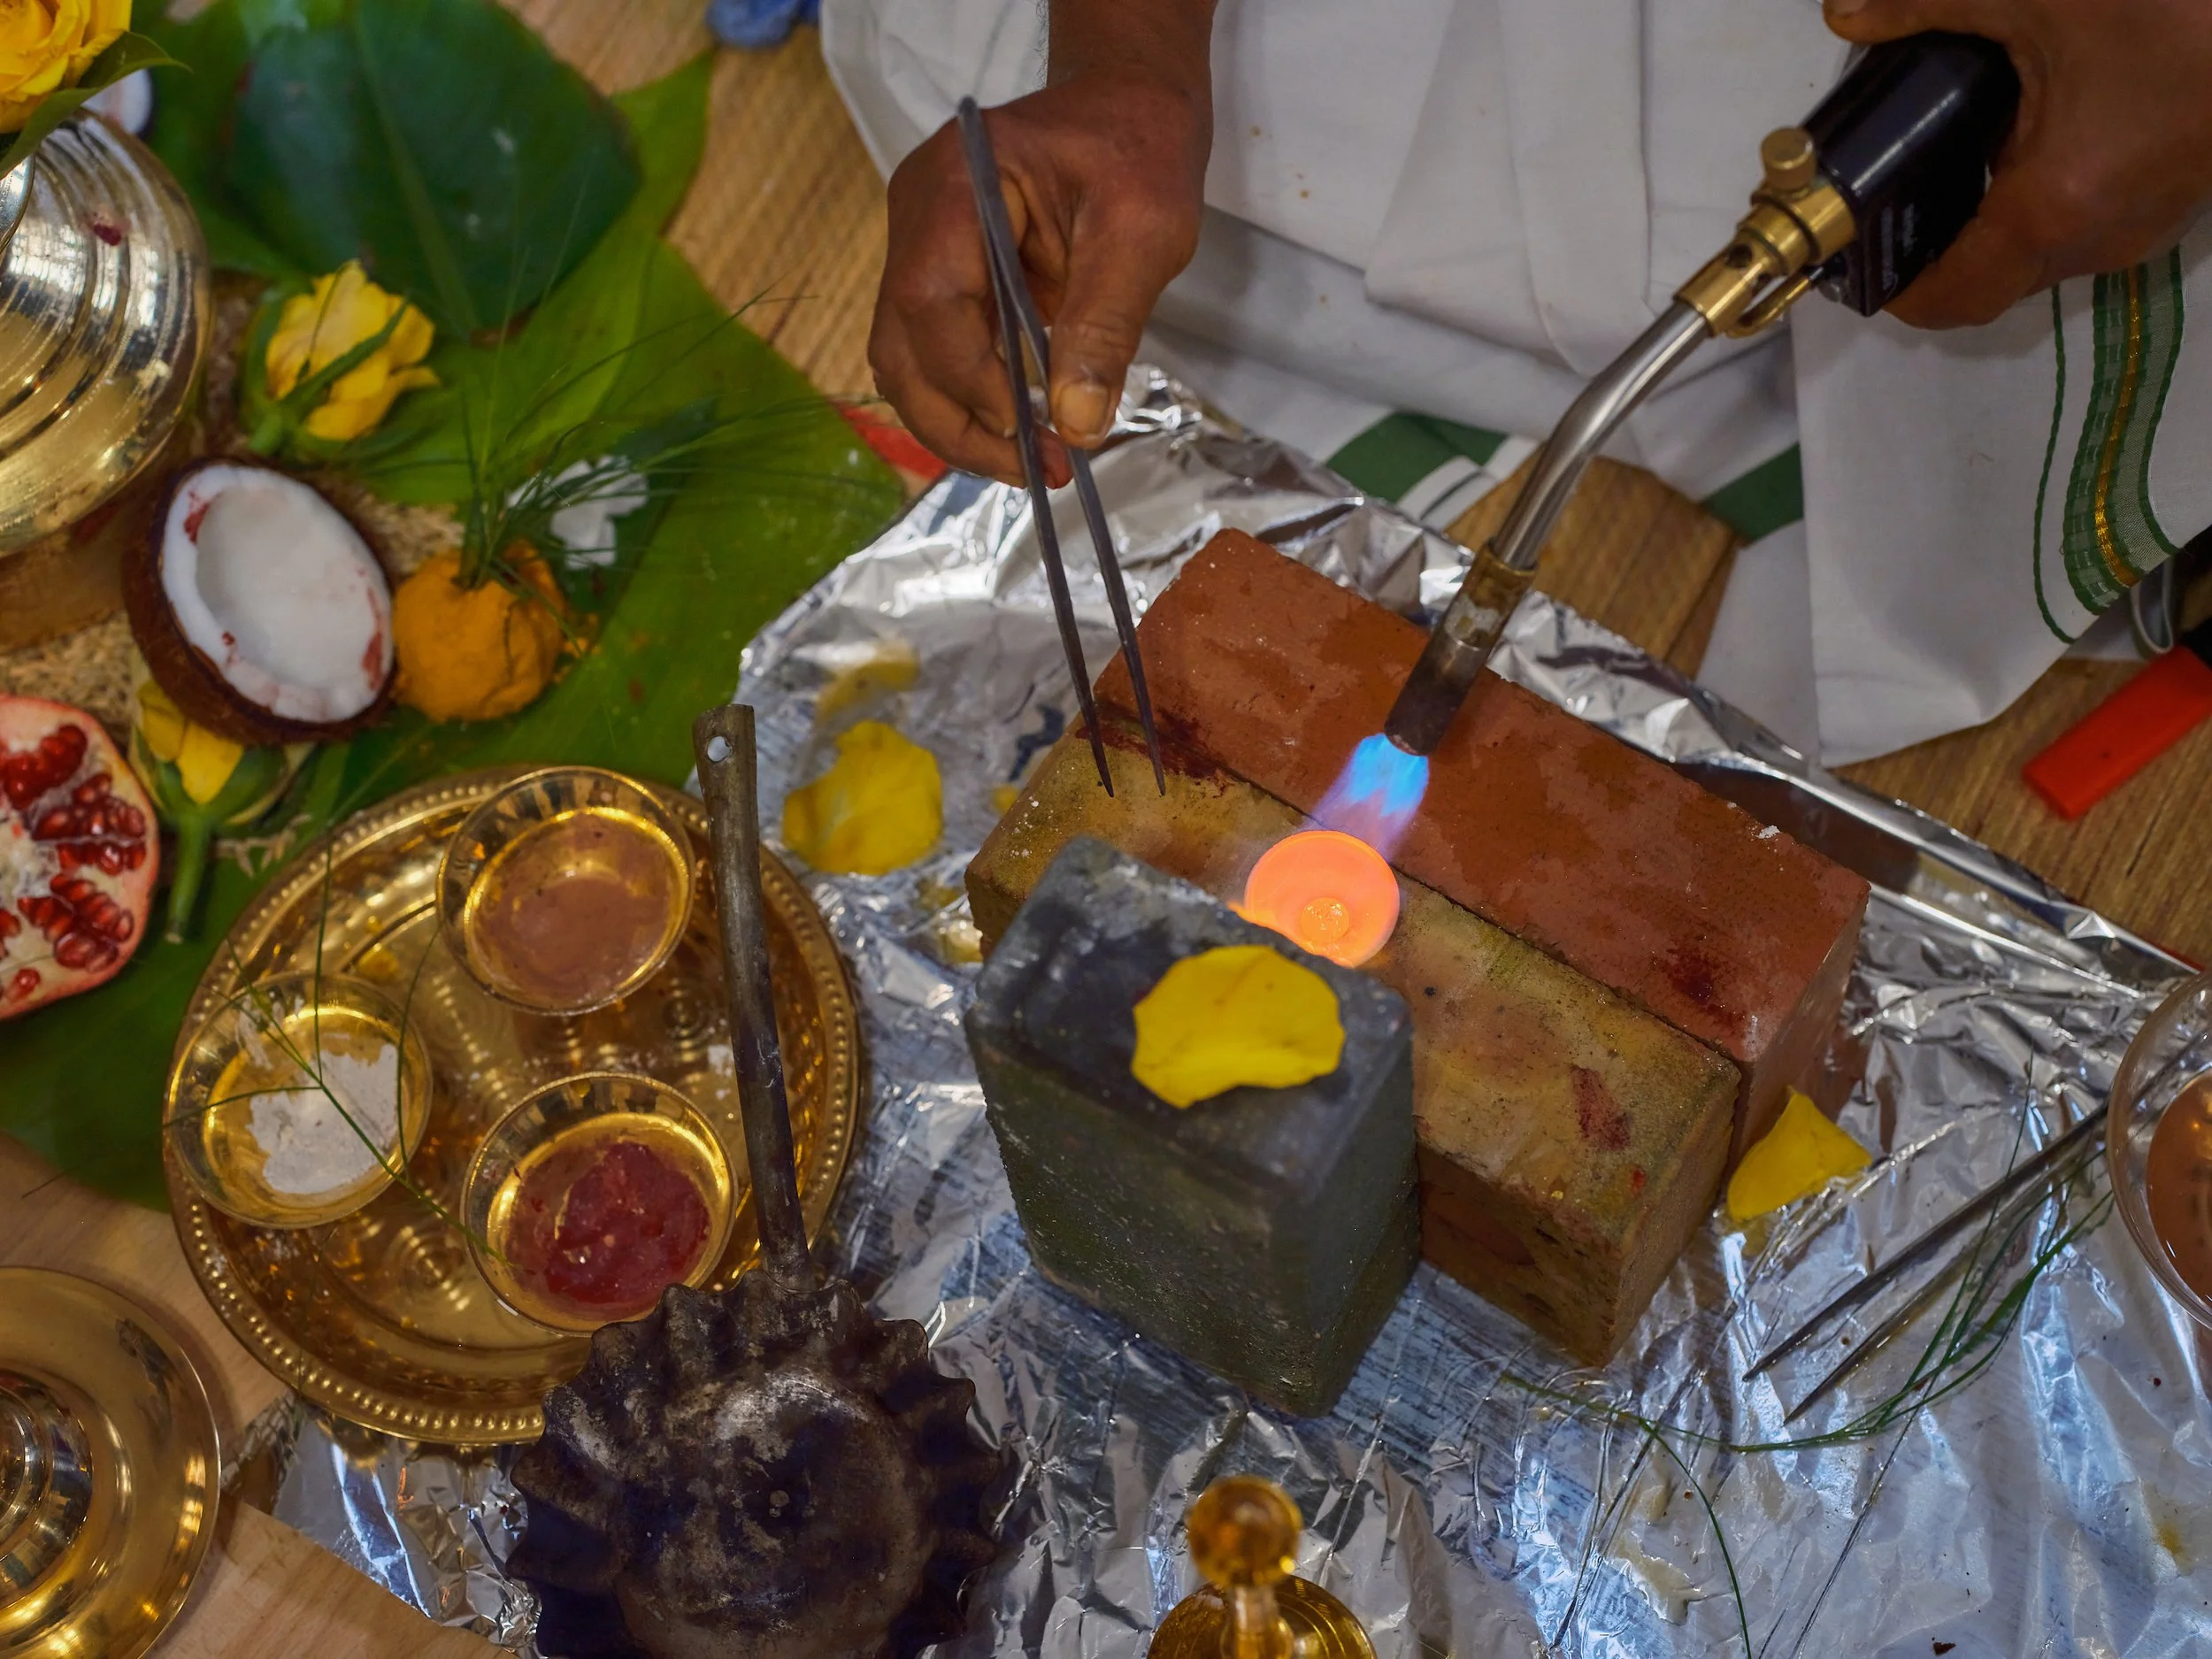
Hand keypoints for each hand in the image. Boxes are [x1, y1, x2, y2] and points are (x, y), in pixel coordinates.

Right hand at [868, 27, 1211, 484]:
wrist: (1129, 101)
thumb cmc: (1139, 146)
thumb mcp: (1143, 231)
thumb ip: (1106, 325)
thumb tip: (1077, 425)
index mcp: (954, 188)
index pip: (931, 303)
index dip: (971, 379)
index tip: (1030, 430)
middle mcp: (916, 219)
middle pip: (901, 347)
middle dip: (959, 425)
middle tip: (1038, 471)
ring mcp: (920, 247)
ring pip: (908, 361)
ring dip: (961, 423)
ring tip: (1034, 463)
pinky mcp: (943, 275)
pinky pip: (937, 351)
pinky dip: (973, 399)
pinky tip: (1023, 431)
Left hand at [1827, 0, 2211, 327]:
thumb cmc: (2183, 8)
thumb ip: (1931, 5)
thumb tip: (1850, 12)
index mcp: (2052, 210)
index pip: (1950, 299)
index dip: (1895, 292)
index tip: (1862, 257)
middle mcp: (2099, 239)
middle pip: (1990, 279)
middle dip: (1938, 244)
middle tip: (1896, 187)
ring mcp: (2144, 224)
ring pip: (2040, 253)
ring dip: (1994, 215)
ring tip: (1956, 149)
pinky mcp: (2172, 198)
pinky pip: (2086, 221)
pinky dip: (2044, 193)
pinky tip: (2028, 126)